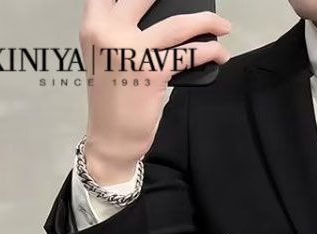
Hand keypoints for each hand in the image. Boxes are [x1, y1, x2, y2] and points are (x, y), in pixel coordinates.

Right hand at [79, 0, 231, 182]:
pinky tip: (219, 54)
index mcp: (93, 25)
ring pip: (178, 23)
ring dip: (206, 22)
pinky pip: (189, 54)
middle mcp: (109, 32)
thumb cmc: (113, 100)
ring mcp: (132, 50)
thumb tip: (165, 20)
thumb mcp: (108, 58)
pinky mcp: (153, 71)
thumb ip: (123, 33)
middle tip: (200, 2)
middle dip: (181, 0)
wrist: (112, 137)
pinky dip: (210, 52)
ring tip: (223, 26)